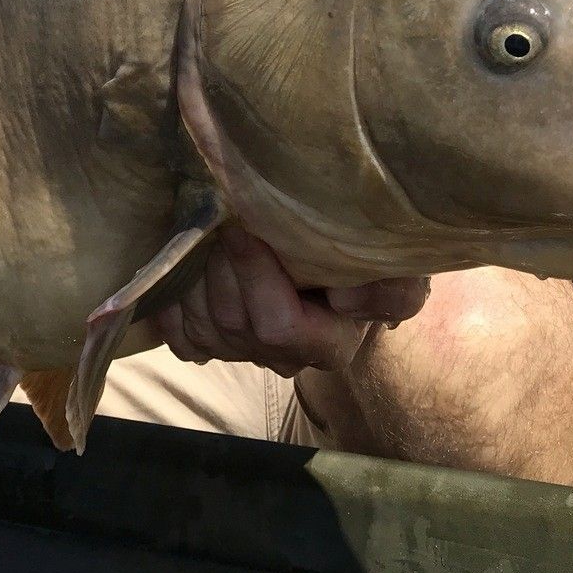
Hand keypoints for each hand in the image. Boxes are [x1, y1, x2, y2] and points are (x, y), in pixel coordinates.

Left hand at [151, 225, 429, 376]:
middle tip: (215, 215)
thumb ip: (391, 289)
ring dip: (193, 275)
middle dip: (219, 265)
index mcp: (330, 344)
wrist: (330, 260)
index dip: (255, 276)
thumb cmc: (364, 260)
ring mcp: (242, 355)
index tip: (243, 226)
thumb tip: (345, 299)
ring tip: (201, 228)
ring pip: (202, 325)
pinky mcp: (210, 347)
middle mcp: (283, 357)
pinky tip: (186, 262)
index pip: (280, 326)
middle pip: (233, 321)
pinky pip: (179, 333)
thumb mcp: (398, 270)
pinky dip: (174, 297)